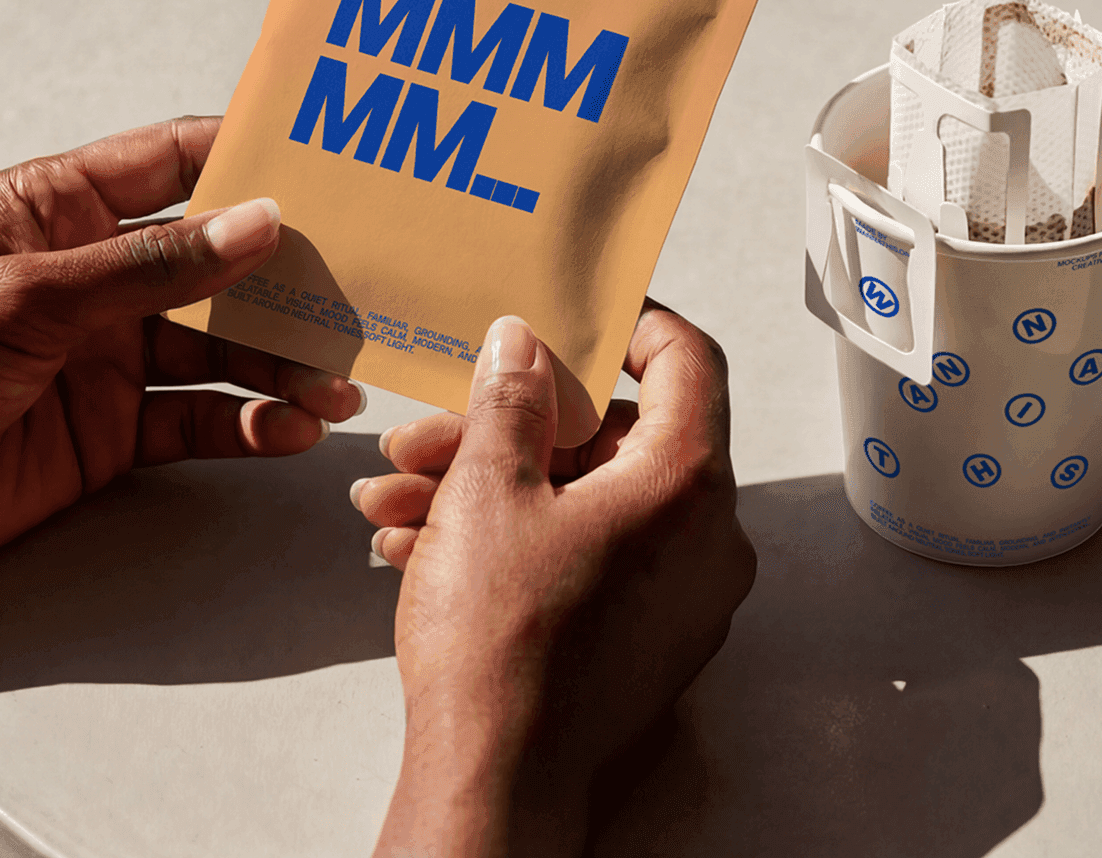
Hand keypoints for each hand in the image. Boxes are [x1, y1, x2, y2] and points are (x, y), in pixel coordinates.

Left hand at [0, 115, 362, 577]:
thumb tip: (261, 223)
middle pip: (215, 263)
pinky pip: (199, 418)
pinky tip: (293, 430)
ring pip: (219, 346)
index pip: (172, 162)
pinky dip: (250, 424)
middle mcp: (93, 275)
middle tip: (362, 294)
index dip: (250, 158)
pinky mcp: (112, 430)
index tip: (333, 161)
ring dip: (281, 363)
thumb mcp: (29, 296)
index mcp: (57, 209)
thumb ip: (151, 266)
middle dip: (287, 279)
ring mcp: (105, 354)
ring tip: (340, 385)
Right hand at [355, 303, 756, 856]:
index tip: (579, 311)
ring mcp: (680, 598)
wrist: (494, 788)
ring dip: (489, 487)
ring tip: (397, 496)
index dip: (632, 322)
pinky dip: (515, 540)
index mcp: (685, 486)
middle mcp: (704, 540)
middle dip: (509, 427)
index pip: (688, 361)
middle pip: (615, 439)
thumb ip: (510, 400)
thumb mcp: (487, 491)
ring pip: (584, 503)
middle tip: (433, 430)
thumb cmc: (502, 652)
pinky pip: (586, 558)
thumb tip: (525, 346)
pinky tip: (421, 545)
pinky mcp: (645, 640)